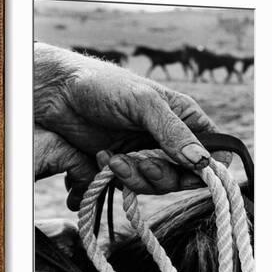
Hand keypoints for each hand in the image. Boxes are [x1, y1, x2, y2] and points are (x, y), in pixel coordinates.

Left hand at [34, 43, 227, 209]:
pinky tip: (104, 158)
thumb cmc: (104, 86)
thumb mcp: (143, 103)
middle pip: (185, 176)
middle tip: (142, 164)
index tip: (191, 173)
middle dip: (163, 176)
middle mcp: (170, 139)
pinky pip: (132, 185)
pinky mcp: (125, 166)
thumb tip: (201, 161)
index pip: (212, 151)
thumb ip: (172, 132)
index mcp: (184, 118)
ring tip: (116, 160)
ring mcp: (147, 154)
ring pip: (157, 185)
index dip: (207, 168)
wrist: (59, 94)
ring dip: (137, 177)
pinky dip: (119, 177)